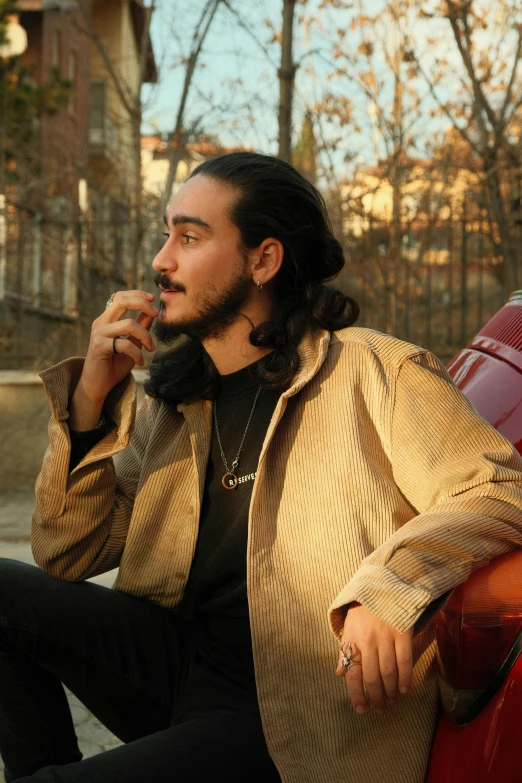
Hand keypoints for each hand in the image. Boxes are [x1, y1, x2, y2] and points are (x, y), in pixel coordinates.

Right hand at [78, 289, 158, 404]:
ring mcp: (99, 333)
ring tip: (150, 348)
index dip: (137, 294)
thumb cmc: (114, 364)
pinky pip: (125, 344)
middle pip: (122, 301)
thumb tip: (152, 313)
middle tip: (156, 313)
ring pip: (128, 323)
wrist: (98, 385)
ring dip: (145, 336)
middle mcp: (101, 322)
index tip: (153, 300)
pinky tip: (140, 362)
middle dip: (143, 304)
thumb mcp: (132, 343)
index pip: (120, 297)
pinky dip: (137, 353)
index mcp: (107, 319)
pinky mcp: (99, 347)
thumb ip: (140, 327)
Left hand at [336, 603, 412, 715]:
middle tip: (380, 709)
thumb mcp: (349, 627)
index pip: (352, 673)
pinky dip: (405, 677)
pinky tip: (404, 689)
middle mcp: (368, 641)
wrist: (382, 586)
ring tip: (391, 701)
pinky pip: (405, 660)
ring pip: (388, 672)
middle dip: (376, 697)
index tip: (361, 710)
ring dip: (390, 691)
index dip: (356, 695)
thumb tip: (339, 674)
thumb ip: (345, 651)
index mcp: (352, 640)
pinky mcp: (402, 632)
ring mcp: (386, 636)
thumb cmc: (363, 610)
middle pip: (371, 677)